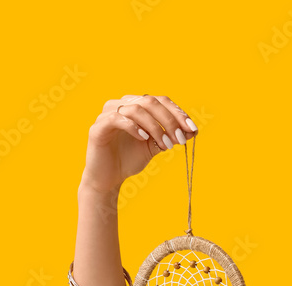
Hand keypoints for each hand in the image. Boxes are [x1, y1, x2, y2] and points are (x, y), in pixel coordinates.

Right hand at [80, 94, 197, 193]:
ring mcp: (107, 114)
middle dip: (169, 120)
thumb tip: (193, 131)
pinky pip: (116, 119)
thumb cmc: (130, 159)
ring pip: (136, 109)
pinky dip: (133, 127)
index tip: (192, 129)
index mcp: (136, 106)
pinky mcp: (98, 127)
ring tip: (165, 145)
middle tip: (179, 139)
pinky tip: (144, 139)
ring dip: (155, 127)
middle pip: (150, 101)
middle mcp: (121, 105)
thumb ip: (171, 136)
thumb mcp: (156, 146)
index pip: (160, 100)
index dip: (178, 113)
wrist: (109, 178)